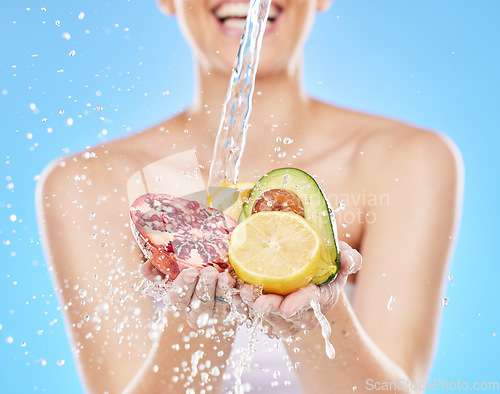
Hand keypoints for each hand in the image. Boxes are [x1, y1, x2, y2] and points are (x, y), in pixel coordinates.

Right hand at [142, 262, 242, 329]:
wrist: (215, 276)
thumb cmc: (191, 270)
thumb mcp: (173, 268)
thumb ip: (157, 267)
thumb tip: (145, 268)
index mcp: (179, 300)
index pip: (177, 298)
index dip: (183, 286)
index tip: (190, 272)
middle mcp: (195, 311)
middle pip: (200, 303)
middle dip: (205, 287)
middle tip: (210, 271)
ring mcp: (215, 313)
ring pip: (219, 306)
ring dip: (221, 291)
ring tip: (225, 276)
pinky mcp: (233, 312)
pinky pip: (236, 307)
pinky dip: (238, 297)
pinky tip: (239, 285)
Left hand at [240, 241, 361, 336]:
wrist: (312, 283)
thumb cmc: (326, 268)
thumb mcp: (340, 262)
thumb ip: (348, 259)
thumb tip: (350, 259)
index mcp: (321, 297)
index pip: (310, 301)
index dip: (298, 304)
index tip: (286, 308)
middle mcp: (302, 312)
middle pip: (283, 312)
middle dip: (269, 307)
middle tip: (255, 301)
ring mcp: (283, 317)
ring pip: (264, 314)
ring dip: (249, 305)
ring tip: (238, 292)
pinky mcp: (267, 315)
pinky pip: (252, 313)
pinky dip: (240, 304)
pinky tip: (230, 293)